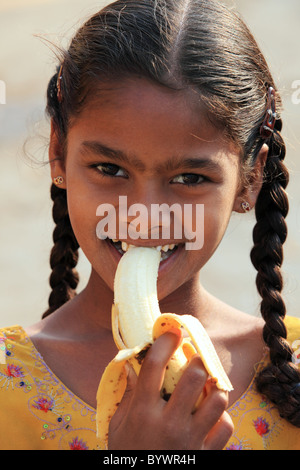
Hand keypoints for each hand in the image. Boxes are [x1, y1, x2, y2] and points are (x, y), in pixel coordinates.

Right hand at [108, 331, 233, 449]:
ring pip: (217, 399)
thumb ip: (127, 395)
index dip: (166, 342)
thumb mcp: (118, 426)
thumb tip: (131, 364)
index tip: (173, 330)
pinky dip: (222, 418)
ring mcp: (190, 440)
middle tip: (195, 357)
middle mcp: (168, 422)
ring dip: (214, 387)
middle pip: (194, 377)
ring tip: (208, 384)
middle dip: (198, 360)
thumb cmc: (128, 455)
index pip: (154, 366)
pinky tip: (212, 415)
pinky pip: (225, 427)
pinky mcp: (205, 455)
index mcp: (142, 412)